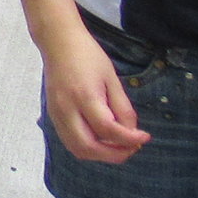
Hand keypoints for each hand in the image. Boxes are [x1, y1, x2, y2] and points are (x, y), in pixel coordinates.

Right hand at [42, 28, 150, 163]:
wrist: (58, 42)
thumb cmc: (88, 56)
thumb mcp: (112, 78)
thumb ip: (122, 107)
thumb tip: (131, 132)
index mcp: (84, 96)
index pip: (108, 129)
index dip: (130, 139)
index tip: (145, 137)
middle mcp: (67, 109)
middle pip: (89, 147)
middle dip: (114, 154)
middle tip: (132, 148)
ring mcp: (56, 113)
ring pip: (77, 149)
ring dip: (100, 154)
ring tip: (118, 146)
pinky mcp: (53, 115)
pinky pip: (70, 141)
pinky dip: (87, 147)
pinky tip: (101, 140)